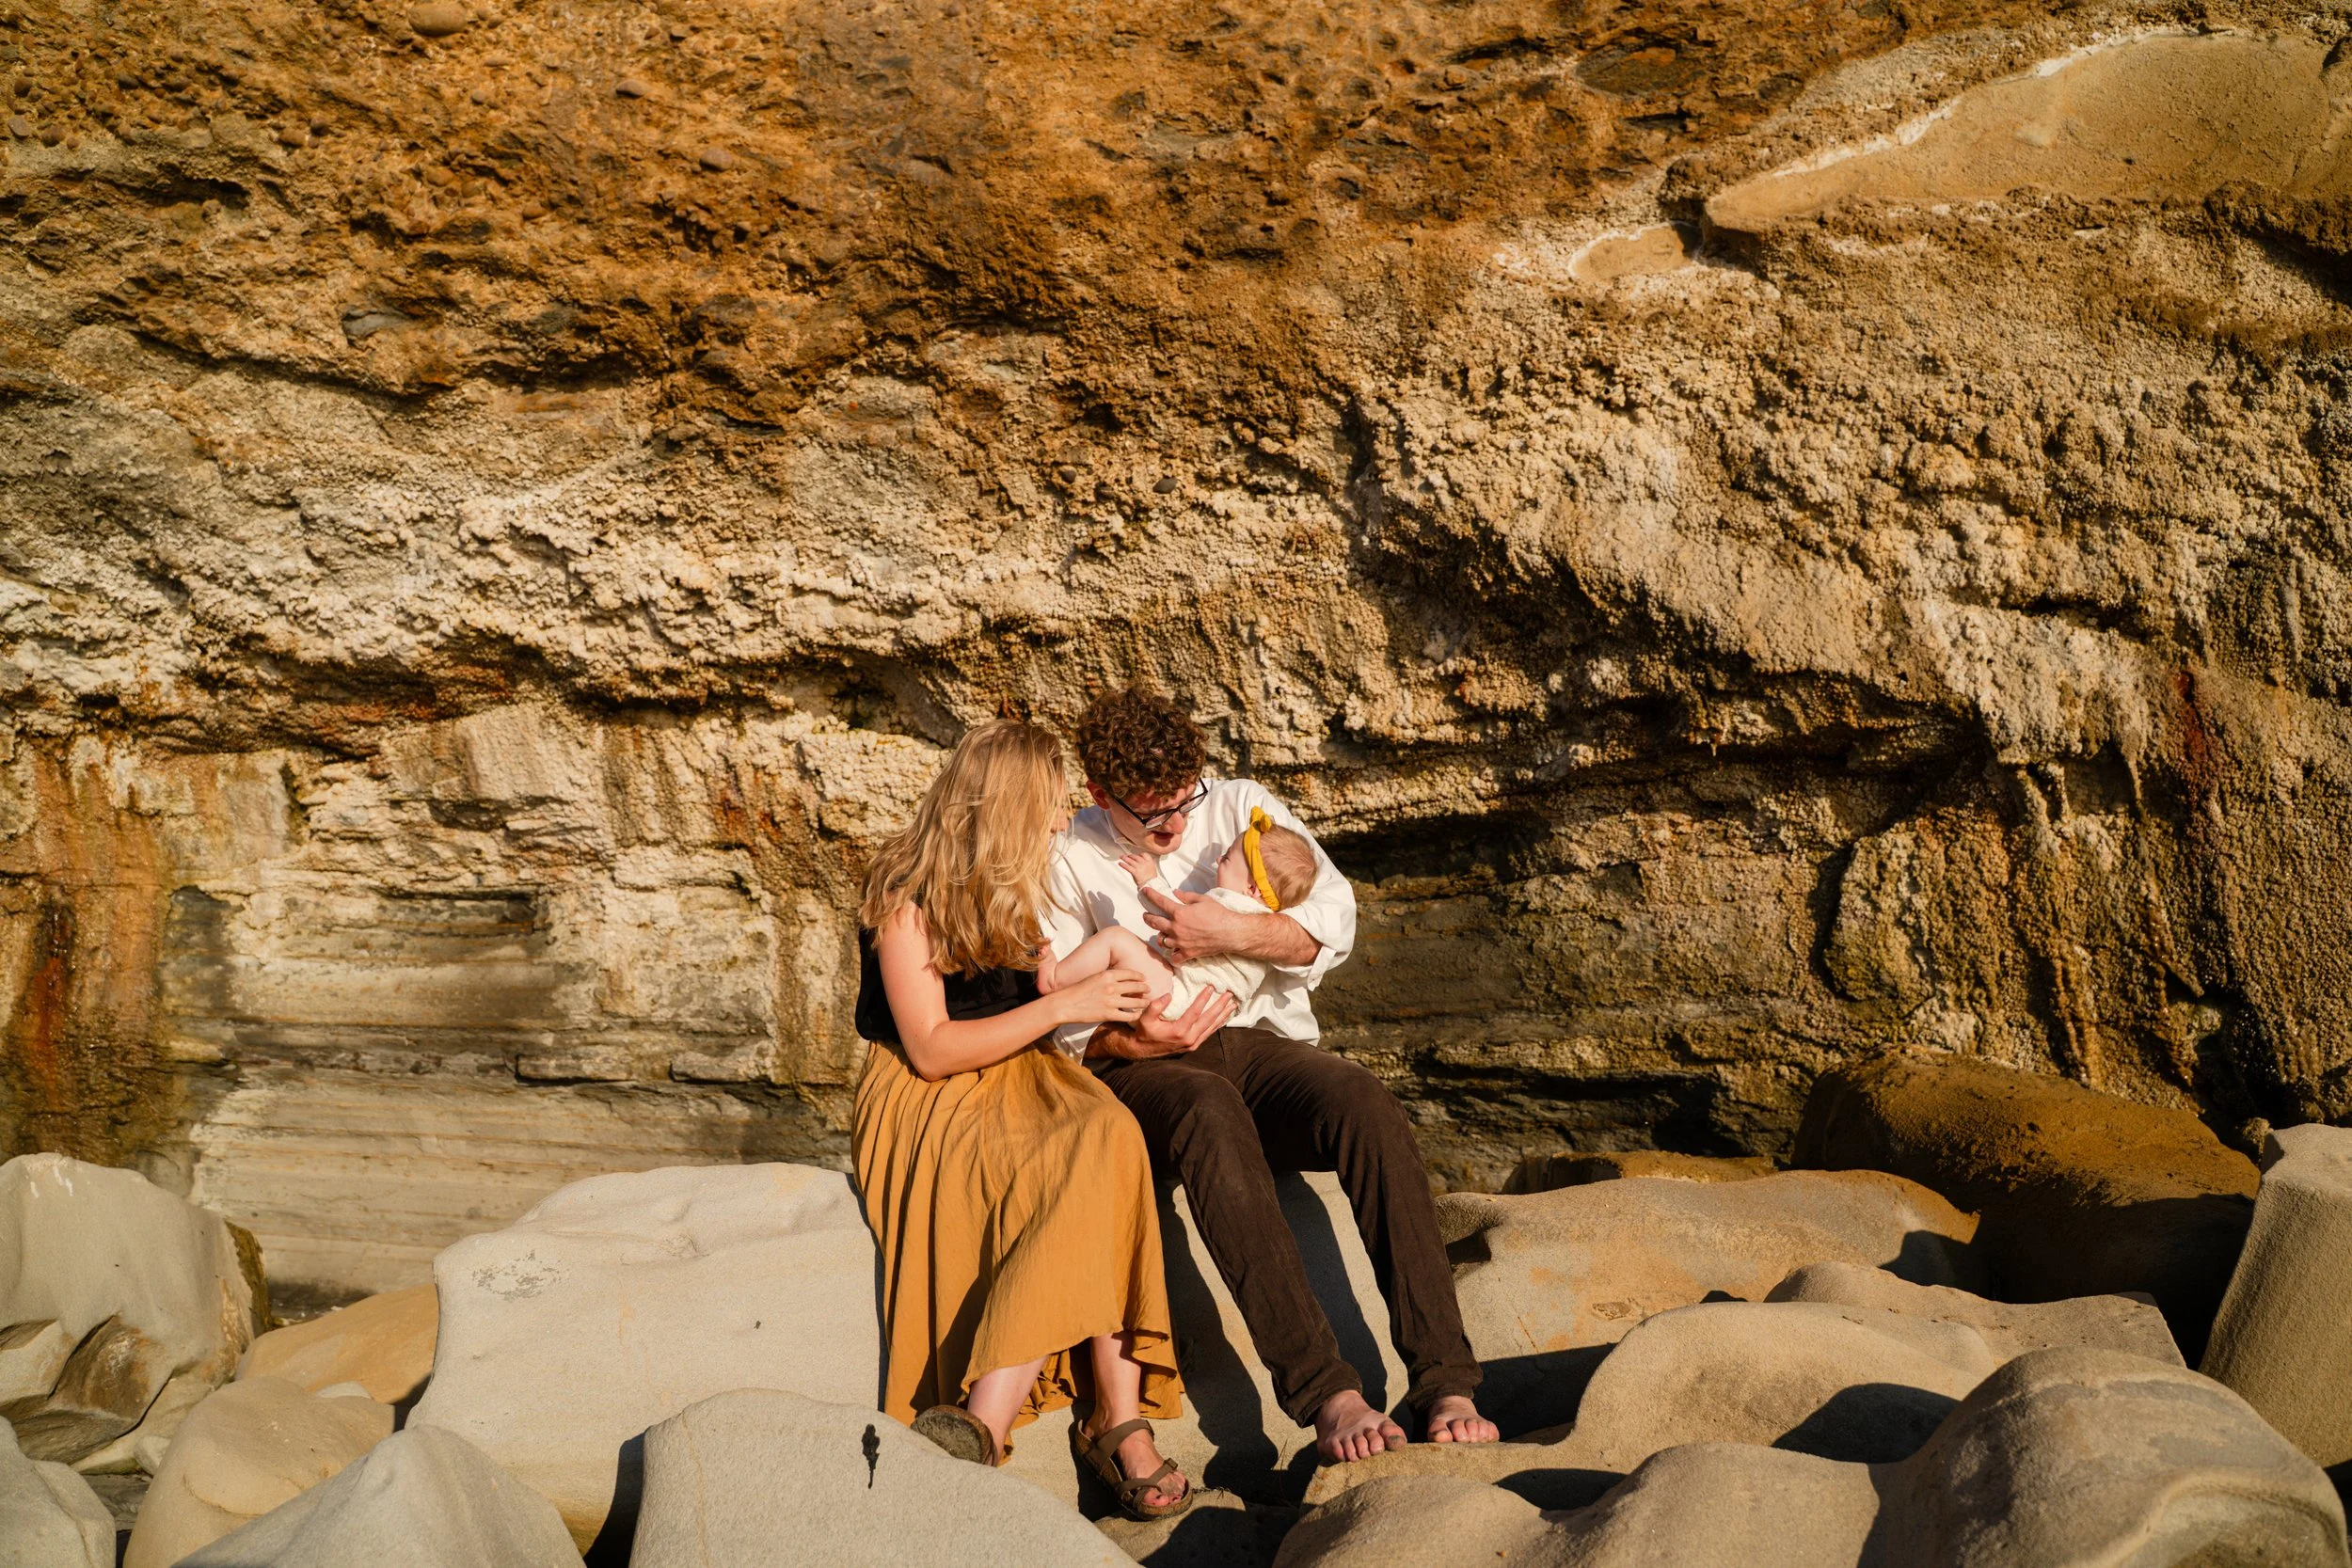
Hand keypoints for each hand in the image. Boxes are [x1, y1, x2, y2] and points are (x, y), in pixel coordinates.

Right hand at [1051, 966, 1153, 1026]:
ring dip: (1144, 1002)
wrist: (1065, 1004)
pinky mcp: (1109, 1014)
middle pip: (1136, 986)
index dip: (1139, 976)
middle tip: (1148, 989)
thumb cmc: (1076, 990)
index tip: (1143, 978)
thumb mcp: (1093, 977)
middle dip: (1145, 988)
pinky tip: (1137, 1014)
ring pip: (1136, 1001)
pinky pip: (1129, 1015)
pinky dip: (1135, 1015)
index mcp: (1107, 975)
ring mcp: (1111, 1001)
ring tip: (1147, 1002)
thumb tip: (1118, 979)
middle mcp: (1112, 986)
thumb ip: (1107, 978)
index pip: (1130, 973)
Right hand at [1091, 987, 1234, 1059]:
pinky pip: (1209, 1033)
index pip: (1195, 1012)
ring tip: (1233, 1004)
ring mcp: (1193, 1043)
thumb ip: (1156, 1006)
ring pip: (1212, 1027)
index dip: (1204, 999)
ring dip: (1223, 1015)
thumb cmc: (1144, 1032)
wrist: (1143, 1050)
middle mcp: (1189, 1039)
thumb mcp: (1146, 1018)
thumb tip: (1169, 995)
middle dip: (1220, 1006)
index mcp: (1179, 1031)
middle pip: (1209, 1020)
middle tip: (1229, 994)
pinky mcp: (1194, 1045)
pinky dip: (1217, 1024)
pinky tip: (1223, 1017)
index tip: (1211, 987)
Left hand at [1117, 851, 1160, 886]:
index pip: (1144, 854)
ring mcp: (1139, 867)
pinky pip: (1127, 867)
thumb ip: (1146, 865)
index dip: (1140, 854)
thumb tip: (1140, 864)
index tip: (1137, 854)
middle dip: (1131, 856)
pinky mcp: (1135, 872)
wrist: (1151, 884)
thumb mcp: (1152, 869)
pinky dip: (1123, 865)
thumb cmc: (1151, 879)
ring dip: (1125, 858)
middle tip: (1128, 856)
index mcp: (1149, 862)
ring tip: (1121, 857)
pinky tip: (1120, 863)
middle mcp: (1144, 863)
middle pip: (1136, 856)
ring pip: (1130, 861)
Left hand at [1139, 885, 1248, 964]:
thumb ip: (1187, 896)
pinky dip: (1173, 955)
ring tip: (1162, 933)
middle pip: (1154, 922)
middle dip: (1147, 917)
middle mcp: (1176, 928)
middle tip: (1146, 915)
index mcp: (1179, 913)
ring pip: (1162, 941)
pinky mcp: (1187, 953)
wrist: (1230, 932)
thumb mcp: (1203, 900)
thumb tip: (1176, 893)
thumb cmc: (1218, 914)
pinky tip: (1174, 951)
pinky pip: (1174, 957)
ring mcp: (1180, 942)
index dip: (1150, 895)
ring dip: (1161, 936)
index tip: (1145, 891)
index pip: (1160, 902)